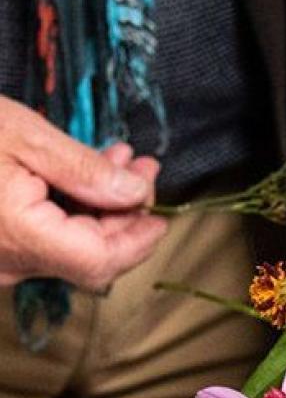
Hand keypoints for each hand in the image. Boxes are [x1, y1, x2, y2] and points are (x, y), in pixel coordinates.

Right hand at [0, 95, 166, 289]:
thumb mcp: (19, 133)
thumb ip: (82, 169)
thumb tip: (135, 194)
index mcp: (20, 236)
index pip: (101, 260)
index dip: (139, 239)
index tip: (159, 209)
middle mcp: (8, 263)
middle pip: (90, 258)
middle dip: (126, 217)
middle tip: (144, 171)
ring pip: (68, 248)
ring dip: (101, 210)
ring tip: (120, 164)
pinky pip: (42, 241)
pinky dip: (70, 213)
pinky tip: (80, 178)